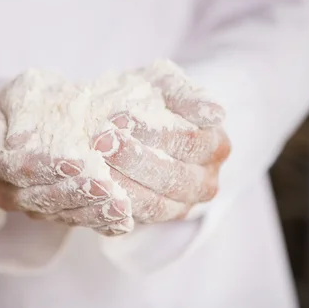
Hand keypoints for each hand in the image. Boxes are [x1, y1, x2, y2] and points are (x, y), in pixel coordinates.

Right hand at [0, 94, 133, 234]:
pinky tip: (123, 220)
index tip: (73, 161)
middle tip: (103, 184)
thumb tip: (18, 142)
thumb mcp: (26, 91)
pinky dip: (101, 222)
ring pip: (56, 214)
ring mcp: (30, 204)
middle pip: (32, 197)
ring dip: (89, 211)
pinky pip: (76, 222)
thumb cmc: (36, 97)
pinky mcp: (55, 214)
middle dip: (70, 192)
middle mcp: (5, 188)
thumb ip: (22, 113)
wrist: (56, 111)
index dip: (40, 167)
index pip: (7, 167)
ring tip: (119, 202)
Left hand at [92, 65, 230, 222]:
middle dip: (134, 159)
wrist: (122, 124)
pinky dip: (112, 209)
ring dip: (122, 186)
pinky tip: (93, 191)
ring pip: (154, 205)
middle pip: (173, 178)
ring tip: (94, 165)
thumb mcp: (167, 86)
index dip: (153, 132)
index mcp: (215, 147)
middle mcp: (204, 182)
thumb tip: (215, 114)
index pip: (189, 142)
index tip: (118, 119)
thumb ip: (188, 95)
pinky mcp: (154, 220)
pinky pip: (133, 221)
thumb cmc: (149, 99)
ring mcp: (181, 207)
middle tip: (101, 143)